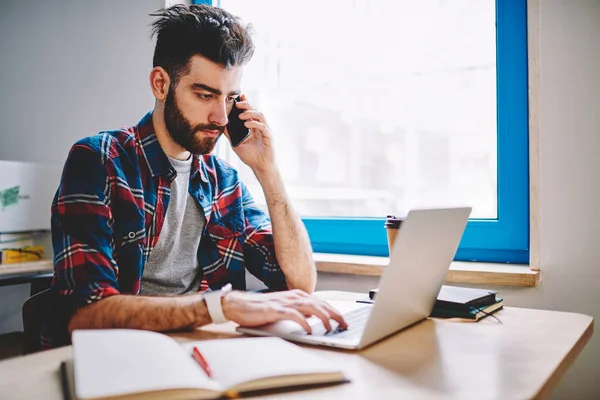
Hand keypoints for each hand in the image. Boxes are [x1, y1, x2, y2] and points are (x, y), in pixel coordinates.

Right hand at [222, 289, 347, 332]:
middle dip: (334, 314)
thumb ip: (299, 312)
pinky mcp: (275, 309)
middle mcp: (293, 296)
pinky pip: (293, 314)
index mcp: (297, 295)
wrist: (239, 305)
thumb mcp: (284, 309)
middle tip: (344, 324)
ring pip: (309, 307)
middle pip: (319, 303)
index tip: (344, 320)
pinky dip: (303, 321)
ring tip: (331, 327)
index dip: (334, 311)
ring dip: (322, 317)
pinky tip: (309, 329)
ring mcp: (284, 302)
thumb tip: (314, 318)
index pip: (321, 302)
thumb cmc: (261, 309)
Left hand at [226, 94, 275, 173]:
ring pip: (260, 115)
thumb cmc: (251, 156)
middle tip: (237, 104)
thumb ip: (230, 134)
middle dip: (247, 105)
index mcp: (254, 127)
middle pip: (255, 110)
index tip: (239, 95)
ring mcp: (266, 131)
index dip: (246, 102)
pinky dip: (254, 124)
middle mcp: (261, 127)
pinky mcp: (269, 137)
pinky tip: (246, 125)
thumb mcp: (236, 143)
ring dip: (250, 113)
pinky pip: (263, 127)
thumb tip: (221, 126)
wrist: (260, 167)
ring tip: (241, 116)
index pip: (250, 111)